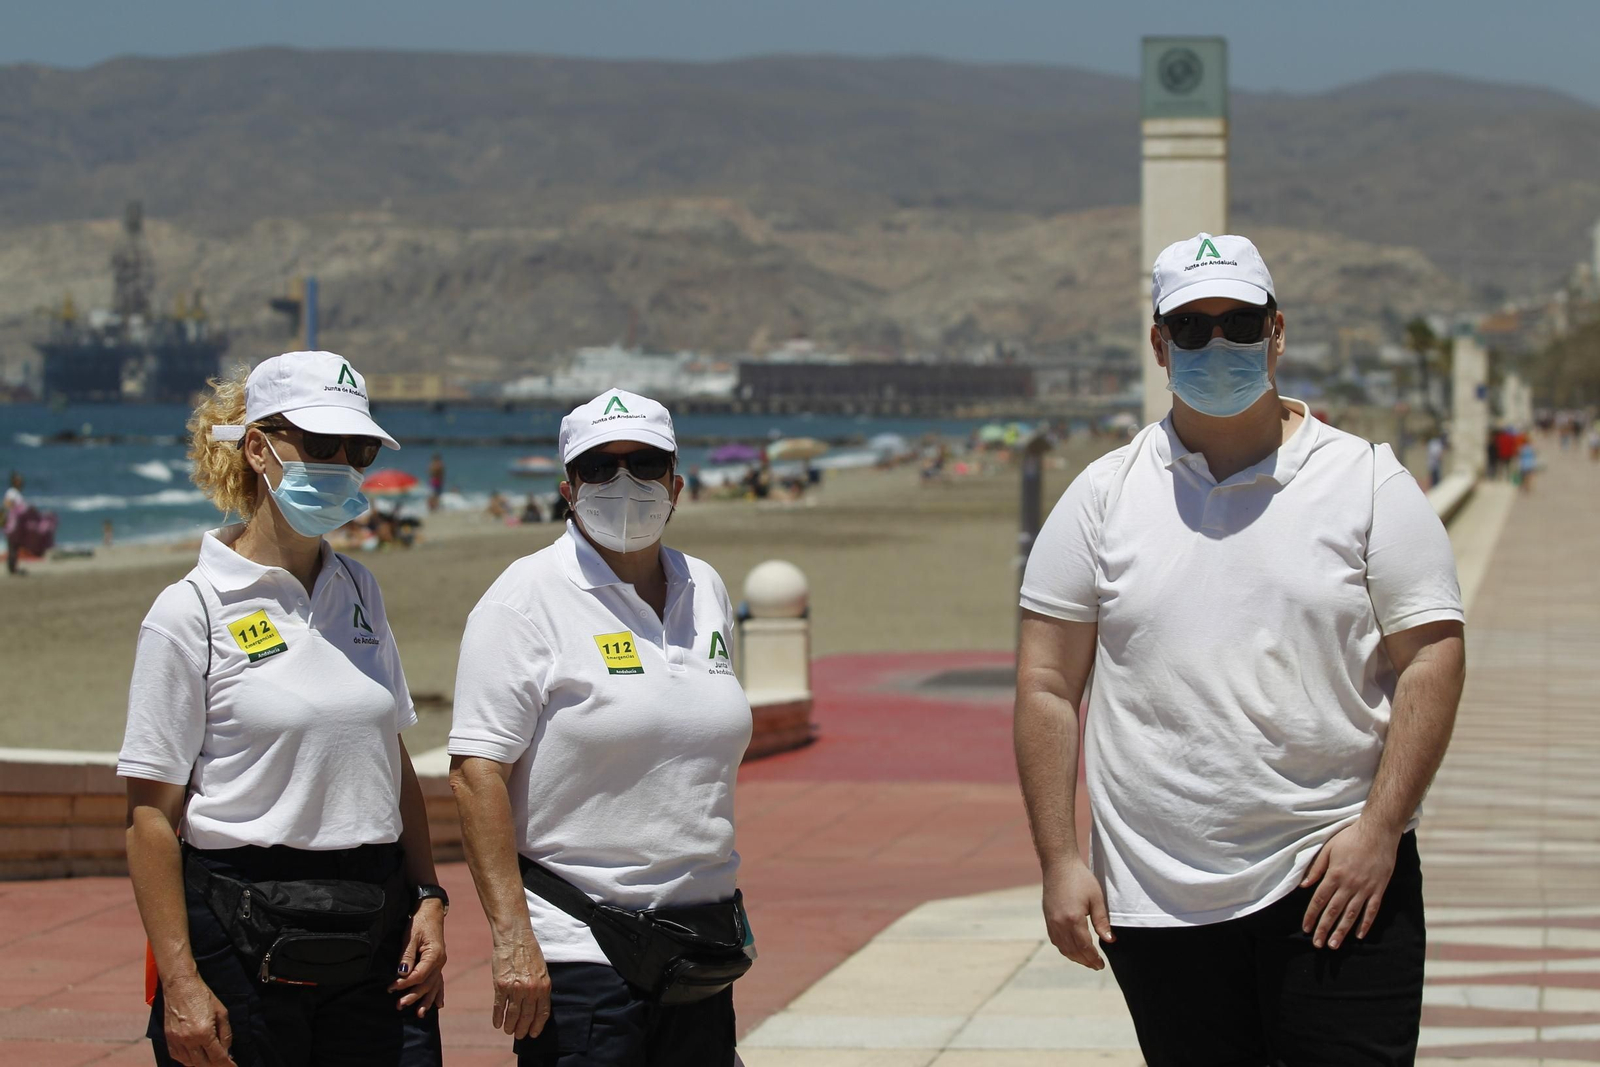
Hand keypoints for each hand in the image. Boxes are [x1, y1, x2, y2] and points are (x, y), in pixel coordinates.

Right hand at [162, 972, 234, 1065]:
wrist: (181, 986)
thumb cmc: (203, 996)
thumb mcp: (221, 1012)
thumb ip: (226, 1034)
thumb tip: (227, 1051)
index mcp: (204, 1033)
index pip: (218, 1057)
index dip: (227, 1065)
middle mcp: (189, 1040)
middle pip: (203, 1064)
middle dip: (215, 1066)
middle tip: (224, 1064)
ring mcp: (176, 1041)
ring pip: (190, 1063)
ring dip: (202, 1065)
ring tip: (211, 1061)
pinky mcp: (168, 1039)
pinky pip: (178, 1057)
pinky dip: (187, 1061)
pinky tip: (195, 1057)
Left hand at [390, 899, 446, 1015]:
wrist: (430, 911)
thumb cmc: (419, 922)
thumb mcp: (410, 936)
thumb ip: (407, 956)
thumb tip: (402, 974)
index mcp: (434, 955)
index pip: (419, 975)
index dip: (405, 984)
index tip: (391, 987)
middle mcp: (440, 962)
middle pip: (427, 984)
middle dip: (413, 995)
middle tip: (398, 1005)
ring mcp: (440, 963)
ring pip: (434, 985)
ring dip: (426, 999)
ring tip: (418, 1014)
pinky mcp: (437, 963)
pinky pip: (439, 981)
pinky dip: (438, 993)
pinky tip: (439, 1005)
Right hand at [491, 934, 551, 1039]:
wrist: (514, 937)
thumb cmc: (529, 951)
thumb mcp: (541, 970)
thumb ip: (540, 987)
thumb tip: (536, 1005)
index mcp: (544, 986)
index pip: (543, 1013)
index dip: (538, 1025)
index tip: (534, 1033)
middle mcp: (531, 990)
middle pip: (528, 1017)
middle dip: (523, 1029)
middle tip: (520, 1035)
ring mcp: (516, 988)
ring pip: (513, 1015)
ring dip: (510, 1025)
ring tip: (508, 1031)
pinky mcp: (501, 985)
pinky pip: (499, 1006)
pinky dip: (498, 1017)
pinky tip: (497, 1024)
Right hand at [1041, 859, 1114, 969]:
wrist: (1059, 865)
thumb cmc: (1080, 879)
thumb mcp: (1096, 898)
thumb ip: (1102, 921)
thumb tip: (1110, 940)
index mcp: (1073, 919)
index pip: (1085, 947)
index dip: (1094, 958)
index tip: (1101, 965)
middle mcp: (1060, 924)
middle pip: (1073, 951)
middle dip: (1086, 961)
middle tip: (1096, 966)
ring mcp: (1051, 922)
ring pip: (1063, 948)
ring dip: (1075, 957)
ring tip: (1086, 960)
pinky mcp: (1048, 918)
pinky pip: (1055, 940)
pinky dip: (1065, 949)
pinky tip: (1072, 949)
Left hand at [1301, 818, 1400, 948]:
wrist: (1378, 832)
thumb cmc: (1350, 838)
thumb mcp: (1327, 848)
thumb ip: (1316, 868)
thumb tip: (1303, 885)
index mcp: (1334, 874)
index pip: (1319, 900)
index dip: (1311, 915)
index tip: (1306, 928)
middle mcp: (1349, 884)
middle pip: (1333, 911)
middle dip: (1324, 929)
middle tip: (1318, 944)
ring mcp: (1365, 888)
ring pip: (1351, 915)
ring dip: (1342, 931)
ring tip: (1334, 945)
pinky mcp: (1379, 889)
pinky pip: (1372, 910)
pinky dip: (1365, 923)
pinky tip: (1359, 935)